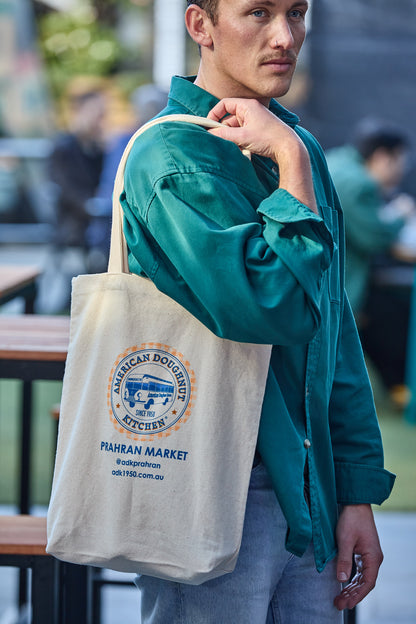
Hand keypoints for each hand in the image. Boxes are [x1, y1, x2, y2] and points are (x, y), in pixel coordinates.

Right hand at [207, 98, 317, 212]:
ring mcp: (256, 121)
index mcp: (248, 105)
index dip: (214, 114)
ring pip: (236, 128)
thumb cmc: (268, 139)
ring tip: (236, 146)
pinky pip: (243, 134)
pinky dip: (240, 141)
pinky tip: (243, 149)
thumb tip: (210, 133)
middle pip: (229, 118)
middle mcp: (252, 110)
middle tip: (221, 140)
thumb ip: (224, 134)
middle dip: (223, 130)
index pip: (224, 104)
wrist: (288, 148)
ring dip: (232, 138)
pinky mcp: (259, 131)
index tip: (208, 126)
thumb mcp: (242, 137)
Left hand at [334, 504, 382, 610]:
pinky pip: (359, 571)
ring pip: (362, 578)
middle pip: (365, 583)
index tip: (347, 603)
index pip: (368, 582)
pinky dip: (352, 579)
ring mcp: (369, 556)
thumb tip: (341, 580)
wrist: (355, 504)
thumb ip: (344, 560)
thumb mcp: (345, 540)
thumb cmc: (352, 520)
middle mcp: (373, 559)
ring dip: (351, 589)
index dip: (358, 594)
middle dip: (352, 595)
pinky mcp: (363, 552)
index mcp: (373, 557)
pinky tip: (344, 586)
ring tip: (339, 599)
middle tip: (339, 604)